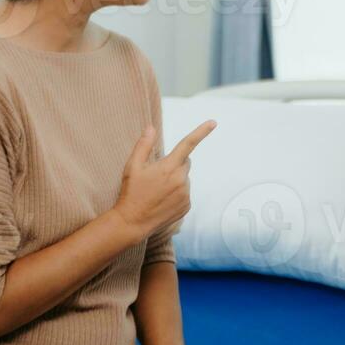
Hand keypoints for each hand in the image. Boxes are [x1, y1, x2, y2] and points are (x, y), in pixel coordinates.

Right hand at [113, 121, 216, 238]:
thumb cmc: (131, 192)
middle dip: (175, 164)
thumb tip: (150, 128)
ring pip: (184, 178)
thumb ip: (143, 145)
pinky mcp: (187, 206)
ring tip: (157, 191)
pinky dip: (177, 193)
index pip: (187, 144)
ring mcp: (185, 194)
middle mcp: (180, 180)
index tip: (213, 122)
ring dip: (175, 180)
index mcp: (168, 167)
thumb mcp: (132, 166)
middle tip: (157, 175)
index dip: (201, 132)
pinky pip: (185, 193)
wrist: (132, 222)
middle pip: (185, 162)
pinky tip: (163, 200)